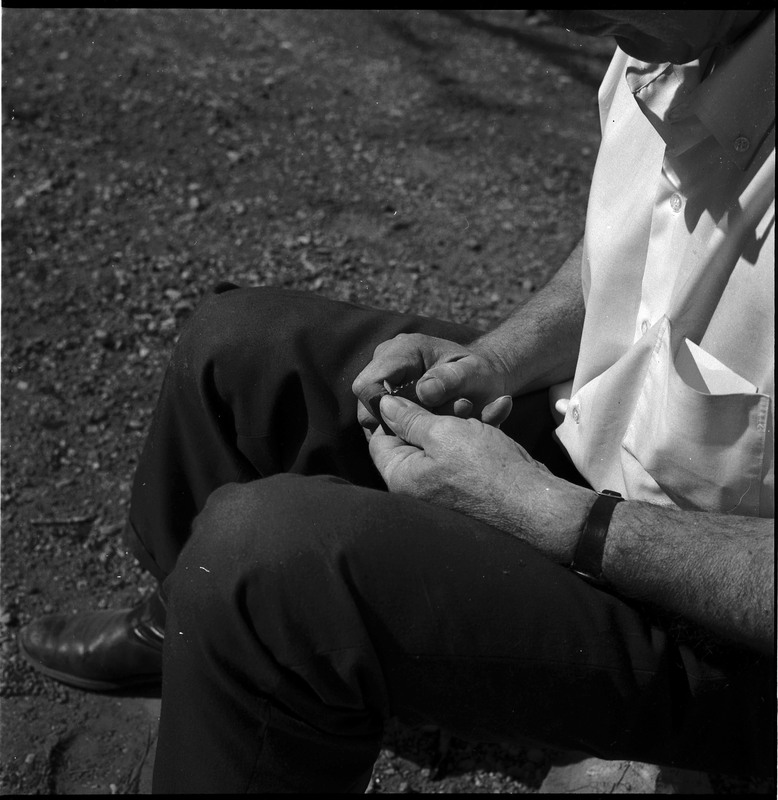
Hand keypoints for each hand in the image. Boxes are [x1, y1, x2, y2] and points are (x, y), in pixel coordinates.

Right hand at [352, 333, 511, 433]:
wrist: (484, 375)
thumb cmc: (480, 374)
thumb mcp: (475, 374)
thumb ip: (452, 380)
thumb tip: (424, 393)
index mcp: (403, 350)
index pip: (367, 385)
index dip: (381, 411)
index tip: (410, 426)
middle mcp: (387, 360)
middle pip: (366, 403)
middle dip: (393, 423)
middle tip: (424, 433)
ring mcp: (385, 376)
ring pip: (373, 414)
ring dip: (399, 428)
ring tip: (428, 430)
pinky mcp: (389, 393)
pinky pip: (384, 417)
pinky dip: (402, 428)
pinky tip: (424, 430)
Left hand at [369, 394, 594, 562]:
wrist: (535, 504)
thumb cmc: (486, 469)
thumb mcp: (443, 432)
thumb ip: (409, 417)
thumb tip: (383, 405)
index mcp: (402, 476)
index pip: (380, 439)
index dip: (392, 410)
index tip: (411, 390)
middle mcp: (418, 485)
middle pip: (414, 436)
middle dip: (436, 410)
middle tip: (457, 398)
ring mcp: (446, 485)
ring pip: (445, 440)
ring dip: (463, 416)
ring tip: (479, 404)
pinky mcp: (471, 482)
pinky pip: (467, 451)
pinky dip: (481, 430)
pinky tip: (501, 410)